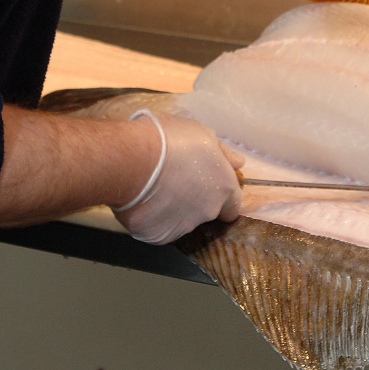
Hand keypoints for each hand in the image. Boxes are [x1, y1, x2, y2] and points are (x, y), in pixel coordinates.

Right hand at [113, 109, 242, 244]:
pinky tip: (141, 199)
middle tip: (175, 180)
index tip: (206, 186)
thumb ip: (223, 153)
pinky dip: (151, 217)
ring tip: (154, 186)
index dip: (220, 196)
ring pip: (180, 221)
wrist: (131, 160)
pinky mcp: (157, 236)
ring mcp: (182, 227)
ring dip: (172, 208)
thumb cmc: (169, 141)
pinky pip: (156, 227)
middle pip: (206, 212)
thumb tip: (237, 163)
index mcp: (224, 188)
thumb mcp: (202, 133)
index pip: (232, 205)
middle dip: (194, 200)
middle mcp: (208, 212)